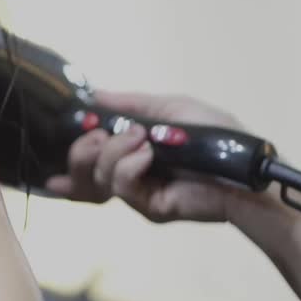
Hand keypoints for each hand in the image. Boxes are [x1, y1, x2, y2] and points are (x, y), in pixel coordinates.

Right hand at [47, 91, 243, 222]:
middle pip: (82, 174)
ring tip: (141, 138)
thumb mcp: (169, 108)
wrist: (242, 165)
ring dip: (113, 150)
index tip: (58, 152)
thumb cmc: (215, 134)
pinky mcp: (149, 207)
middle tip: (101, 134)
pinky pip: (121, 186)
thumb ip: (130, 104)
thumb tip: (95, 93)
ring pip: (97, 177)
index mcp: (131, 154)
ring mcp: (138, 193)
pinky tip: (147, 155)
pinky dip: (128, 164)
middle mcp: (130, 176)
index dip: (70, 164)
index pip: (88, 165)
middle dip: (81, 150)